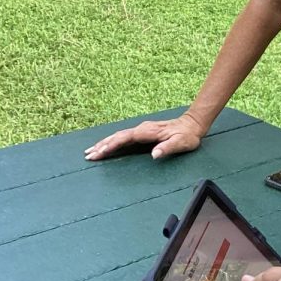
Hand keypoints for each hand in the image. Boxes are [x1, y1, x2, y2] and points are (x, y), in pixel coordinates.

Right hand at [84, 112, 205, 160]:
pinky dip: (112, 142)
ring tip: (90, 152)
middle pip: (117, 137)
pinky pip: (123, 137)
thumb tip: (154, 155)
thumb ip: (168, 148)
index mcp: (147, 132)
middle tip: (88, 155)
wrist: (192, 124)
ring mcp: (141, 130)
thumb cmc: (187, 136)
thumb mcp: (181, 143)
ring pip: (118, 136)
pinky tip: (105, 146)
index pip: (125, 138)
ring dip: (104, 143)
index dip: (112, 145)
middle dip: (102, 146)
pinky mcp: (142, 133)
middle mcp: (141, 129)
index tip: (100, 152)